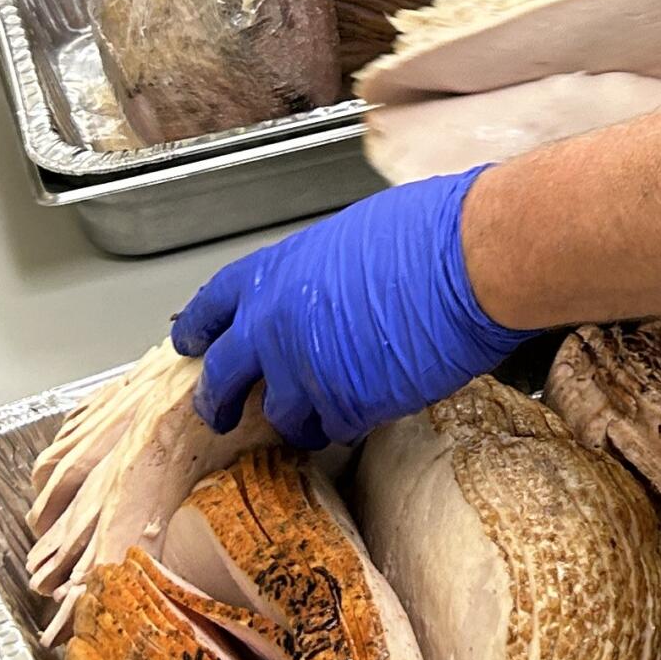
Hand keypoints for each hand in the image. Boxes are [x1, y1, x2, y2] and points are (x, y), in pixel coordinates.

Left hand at [172, 167, 526, 446]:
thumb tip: (323, 292)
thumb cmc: (430, 230)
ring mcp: (308, 372)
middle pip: (223, 376)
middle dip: (218, 400)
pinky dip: (344, 424)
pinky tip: (364, 410)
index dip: (198, 328)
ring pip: (280, 417)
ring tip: (314, 417)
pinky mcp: (347, 407)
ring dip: (295, 419)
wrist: (470, 261)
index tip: (190, 342)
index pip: (214, 305)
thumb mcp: (353, 235)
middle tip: (220, 411)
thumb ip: (319, 273)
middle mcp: (277, 325)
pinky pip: (332, 429)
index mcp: (278, 272)